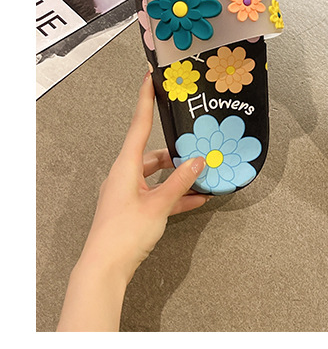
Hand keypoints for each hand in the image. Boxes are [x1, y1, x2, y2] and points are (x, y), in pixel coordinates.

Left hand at [81, 74, 207, 282]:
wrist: (105, 270)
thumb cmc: (124, 234)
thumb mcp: (159, 205)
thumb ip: (180, 182)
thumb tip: (197, 161)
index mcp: (125, 165)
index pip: (139, 124)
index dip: (146, 99)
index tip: (150, 78)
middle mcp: (124, 175)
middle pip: (152, 152)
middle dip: (176, 150)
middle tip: (195, 142)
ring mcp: (127, 194)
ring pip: (156, 175)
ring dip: (178, 176)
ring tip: (202, 175)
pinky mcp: (132, 210)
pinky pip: (157, 195)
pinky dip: (174, 195)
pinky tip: (195, 200)